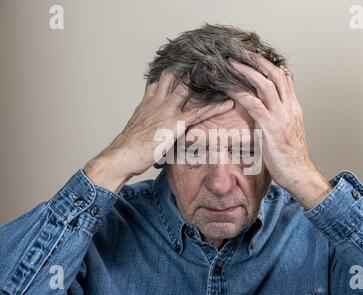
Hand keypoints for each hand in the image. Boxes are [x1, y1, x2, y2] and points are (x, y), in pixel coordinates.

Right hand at [84, 68, 233, 191]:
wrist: (122, 155)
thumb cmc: (129, 145)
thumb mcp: (138, 126)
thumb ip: (147, 117)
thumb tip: (152, 120)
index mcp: (148, 100)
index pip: (162, 79)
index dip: (174, 70)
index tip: (185, 62)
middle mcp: (157, 100)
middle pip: (175, 76)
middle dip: (190, 67)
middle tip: (206, 59)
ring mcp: (167, 110)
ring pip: (189, 89)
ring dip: (206, 82)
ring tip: (222, 74)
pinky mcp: (176, 123)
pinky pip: (199, 112)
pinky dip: (215, 107)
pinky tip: (228, 103)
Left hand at [227, 53, 331, 209]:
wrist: (298, 173)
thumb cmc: (291, 156)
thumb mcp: (288, 131)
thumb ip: (281, 117)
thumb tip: (268, 108)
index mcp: (294, 108)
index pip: (285, 79)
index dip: (271, 65)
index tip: (258, 57)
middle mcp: (289, 108)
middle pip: (275, 75)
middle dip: (259, 61)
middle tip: (244, 52)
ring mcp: (280, 116)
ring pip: (265, 85)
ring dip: (247, 71)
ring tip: (233, 63)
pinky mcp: (270, 127)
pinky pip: (254, 104)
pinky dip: (241, 93)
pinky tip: (230, 88)